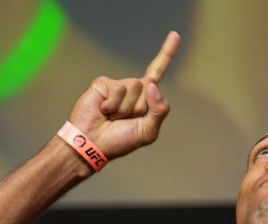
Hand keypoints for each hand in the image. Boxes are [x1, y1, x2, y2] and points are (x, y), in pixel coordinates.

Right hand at [66, 31, 179, 159]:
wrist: (92, 144)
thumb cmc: (119, 141)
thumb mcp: (148, 131)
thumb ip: (159, 111)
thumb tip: (153, 86)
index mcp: (145, 98)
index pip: (157, 72)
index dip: (167, 53)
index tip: (175, 35)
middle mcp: (133, 88)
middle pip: (150, 88)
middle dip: (140, 108)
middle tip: (124, 121)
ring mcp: (118, 85)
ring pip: (135, 88)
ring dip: (126, 109)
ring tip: (112, 117)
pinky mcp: (103, 83)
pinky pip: (118, 90)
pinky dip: (113, 105)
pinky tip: (103, 111)